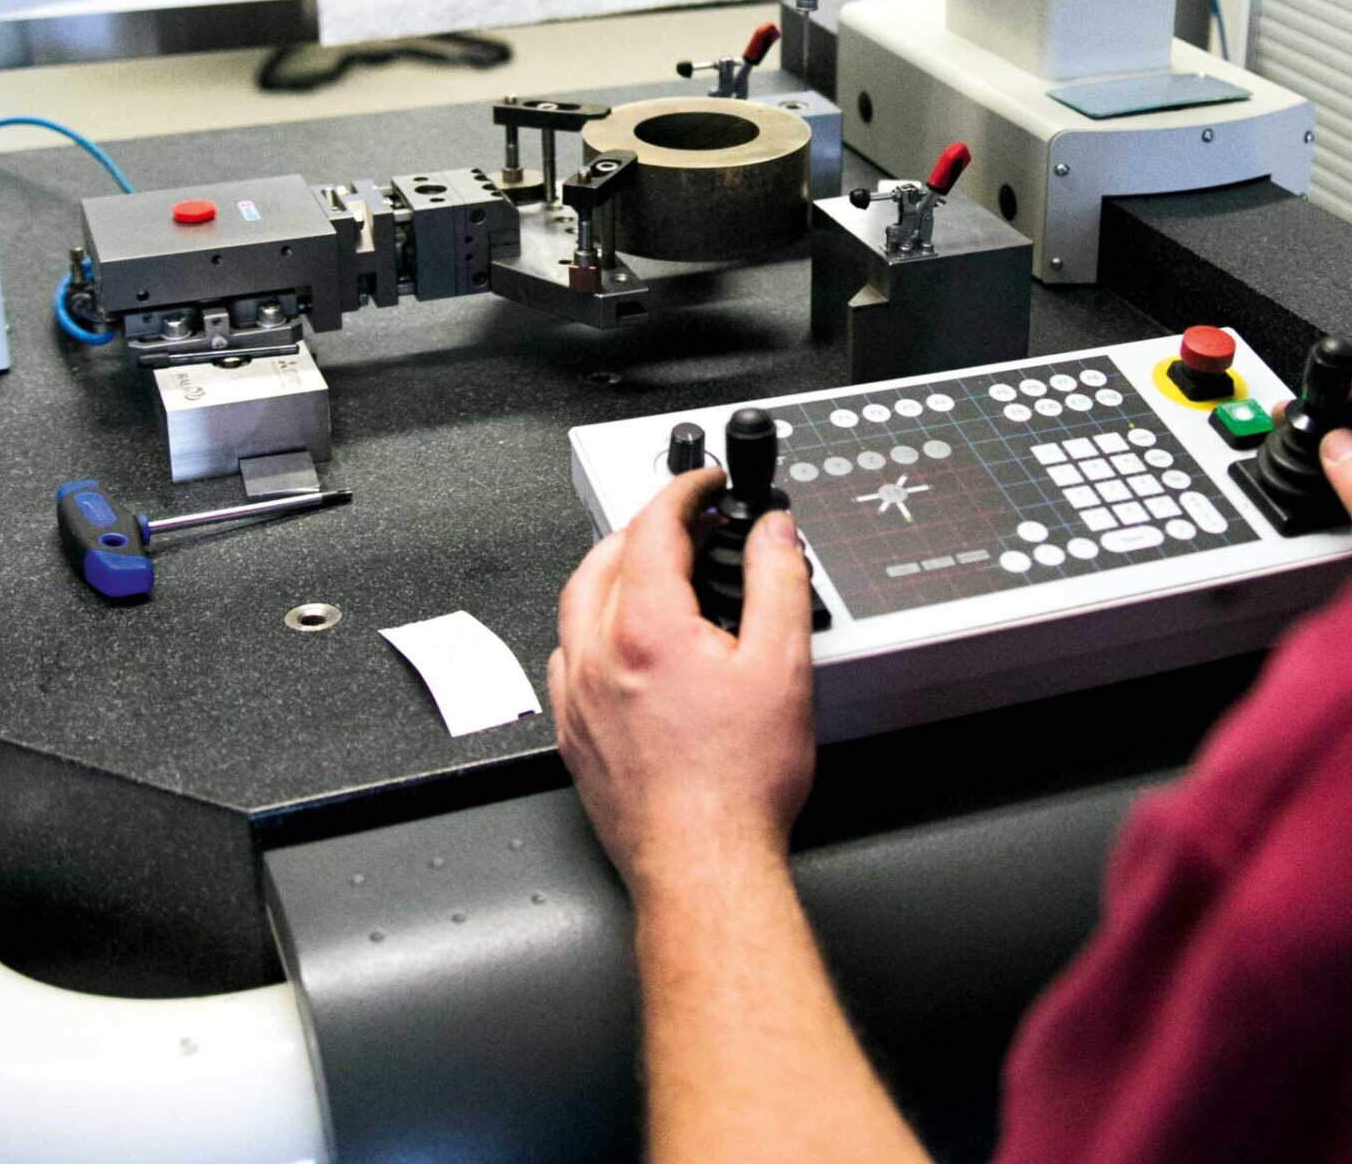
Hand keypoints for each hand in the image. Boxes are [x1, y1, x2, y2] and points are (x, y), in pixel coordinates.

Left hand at [550, 468, 816, 896]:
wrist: (703, 868)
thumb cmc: (739, 785)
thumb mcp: (785, 665)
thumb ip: (778, 582)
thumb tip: (772, 531)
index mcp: (646, 627)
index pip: (653, 525)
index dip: (684, 490)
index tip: (707, 483)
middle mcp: (598, 654)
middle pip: (608, 556)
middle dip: (650, 525)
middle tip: (693, 521)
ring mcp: (576, 696)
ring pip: (577, 602)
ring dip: (614, 570)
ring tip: (655, 568)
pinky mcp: (572, 734)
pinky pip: (566, 655)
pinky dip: (592, 625)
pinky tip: (621, 641)